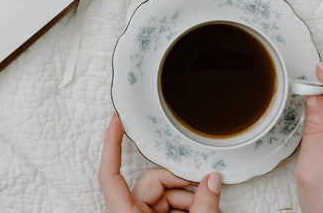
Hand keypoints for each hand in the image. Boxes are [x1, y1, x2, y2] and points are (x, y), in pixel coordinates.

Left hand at [99, 113, 221, 211]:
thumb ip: (203, 203)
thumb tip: (212, 180)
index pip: (110, 174)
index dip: (112, 144)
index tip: (117, 120)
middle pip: (151, 181)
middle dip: (180, 182)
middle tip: (203, 187)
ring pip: (163, 193)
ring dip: (188, 198)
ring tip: (208, 210)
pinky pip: (168, 206)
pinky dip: (187, 207)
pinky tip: (202, 212)